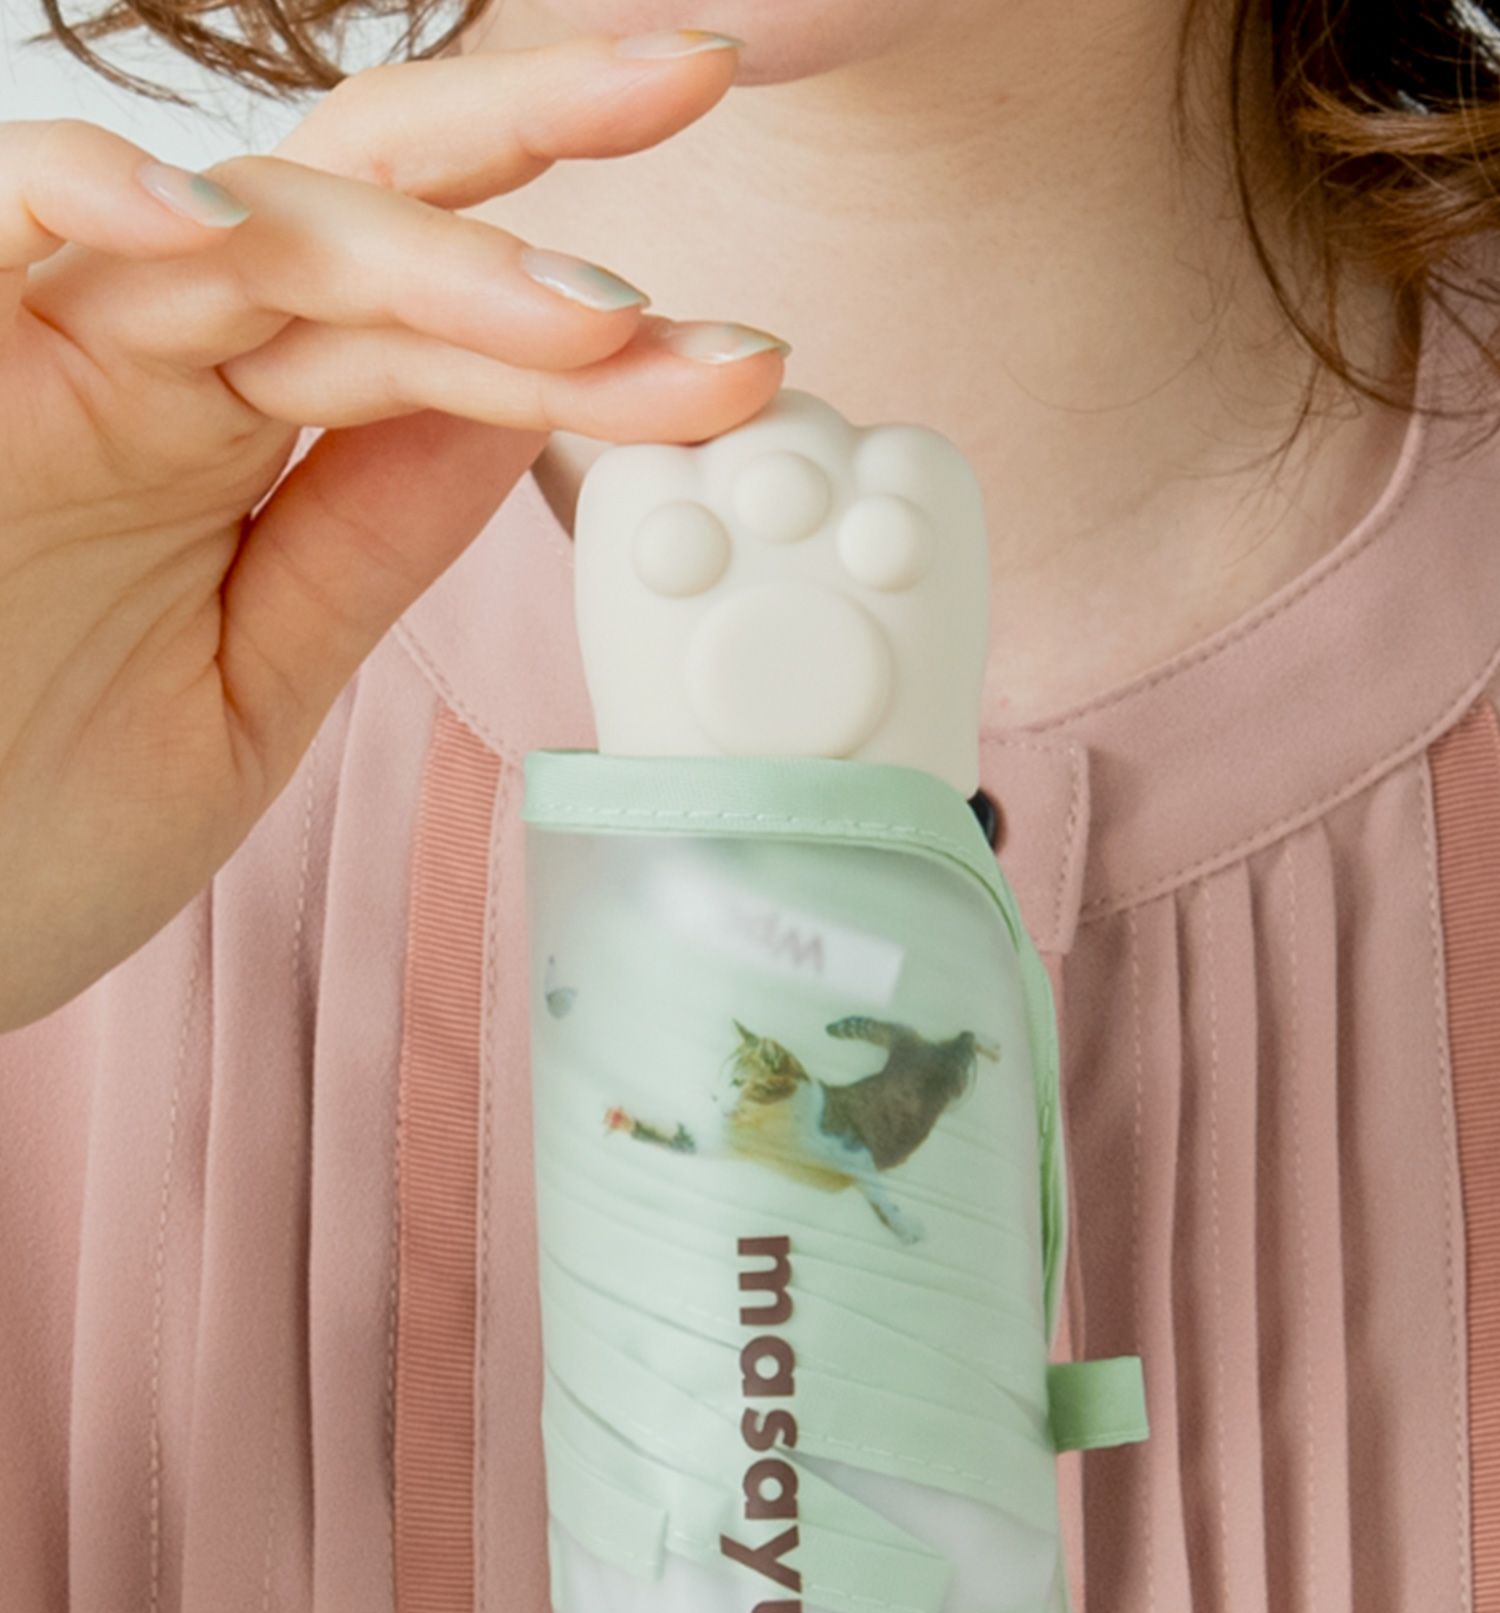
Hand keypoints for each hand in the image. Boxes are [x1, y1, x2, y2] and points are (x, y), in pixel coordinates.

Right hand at [0, 32, 785, 1029]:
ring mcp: (43, 353)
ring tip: (582, 307)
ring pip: (240, 225)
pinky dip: (98, 203)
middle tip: (694, 78)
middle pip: (359, 215)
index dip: (590, 341)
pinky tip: (224, 224)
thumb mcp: (253, 683)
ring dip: (414, 240)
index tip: (738, 361)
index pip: (434, 343)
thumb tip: (527, 404)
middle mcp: (152, 365)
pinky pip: (0, 224)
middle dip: (530, 153)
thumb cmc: (29, 826)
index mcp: (232, 438)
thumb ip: (368, 534)